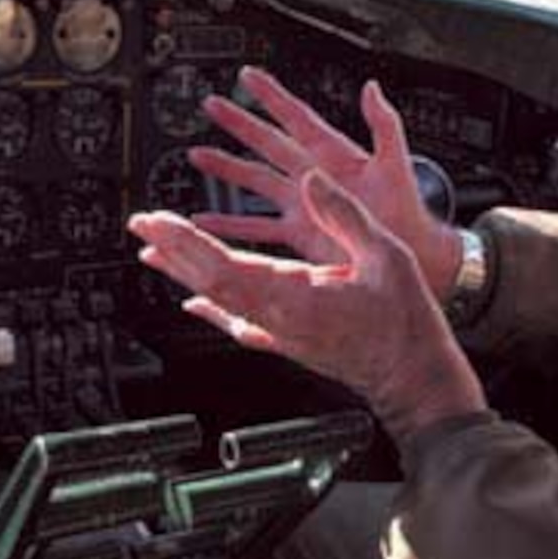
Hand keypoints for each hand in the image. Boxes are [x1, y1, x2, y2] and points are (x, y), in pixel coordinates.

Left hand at [128, 169, 485, 445]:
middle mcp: (279, 319)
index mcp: (297, 295)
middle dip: (172, 250)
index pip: (224, 265)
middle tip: (143, 223)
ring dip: (185, 273)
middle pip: (210, 281)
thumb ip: (344, 215)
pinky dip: (212, 310)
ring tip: (155, 252)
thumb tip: (310, 179)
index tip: (160, 220)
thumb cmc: (406, 323)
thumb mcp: (386, 254)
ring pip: (220, 300)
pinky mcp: (288, 343)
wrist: (414, 379)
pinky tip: (193, 303)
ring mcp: (280, 335)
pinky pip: (239, 325)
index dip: (186, 243)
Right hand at [190, 68, 463, 299]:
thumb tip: (372, 89)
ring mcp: (304, 205)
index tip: (249, 76)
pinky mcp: (300, 234)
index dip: (273, 96)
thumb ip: (384, 126)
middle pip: (268, 144)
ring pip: (256, 182)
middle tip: (213, 105)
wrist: (413, 256)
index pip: (297, 118)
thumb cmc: (409, 212)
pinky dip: (232, 224)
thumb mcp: (397, 165)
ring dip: (228, 169)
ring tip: (200, 156)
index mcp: (335, 155)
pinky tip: (210, 220)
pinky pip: (259, 227)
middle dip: (239, 124)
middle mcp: (314, 176)